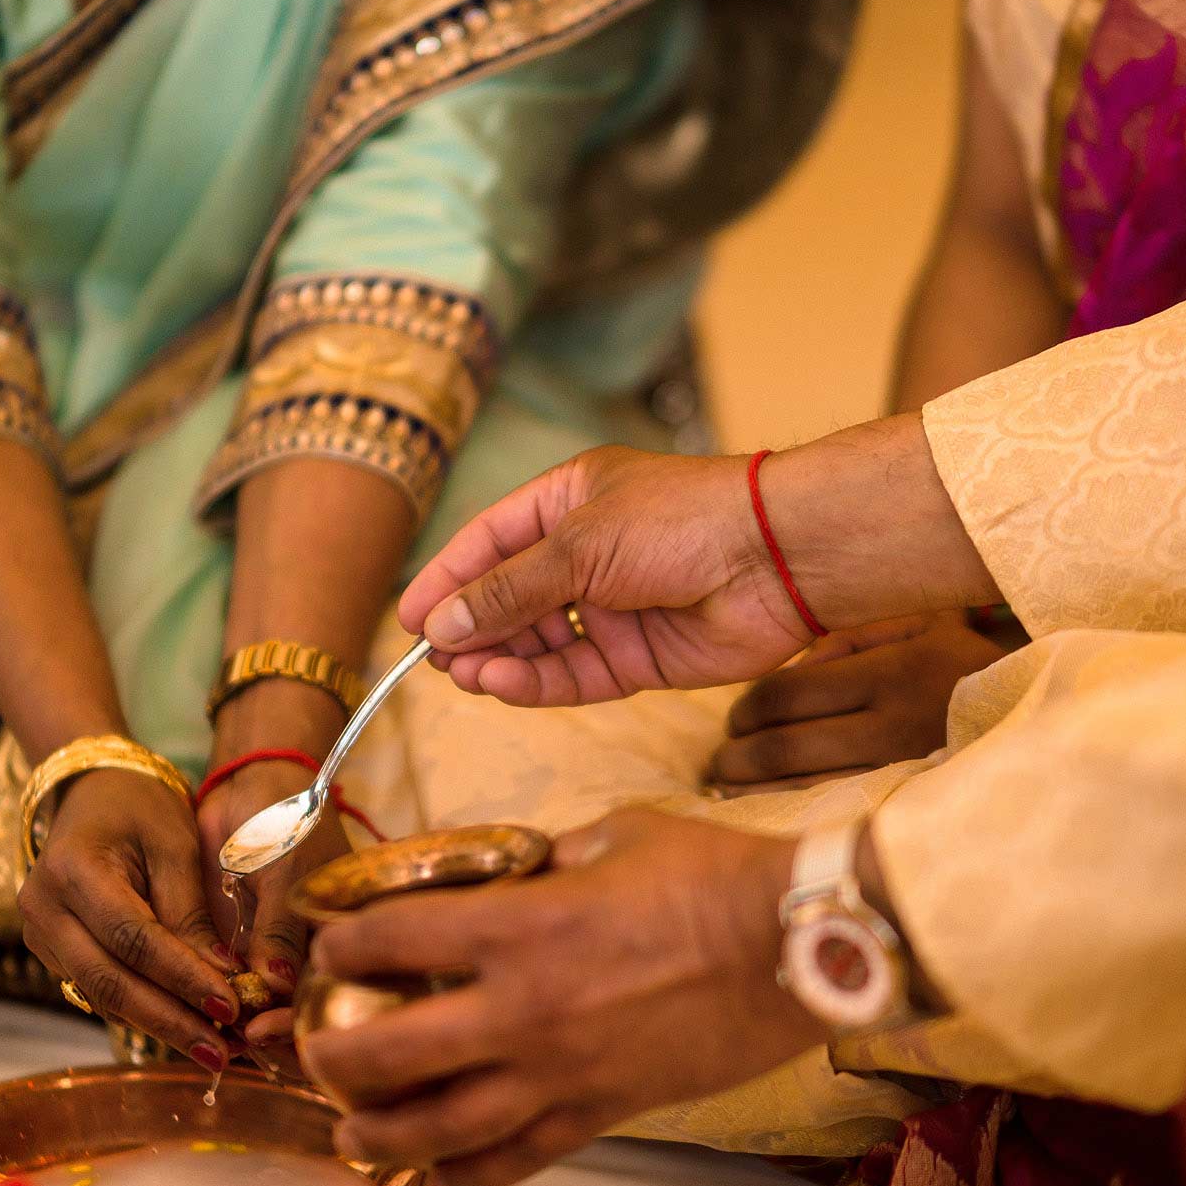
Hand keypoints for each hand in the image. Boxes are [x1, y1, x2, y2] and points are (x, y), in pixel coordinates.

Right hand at [20, 767, 239, 1070]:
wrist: (92, 794)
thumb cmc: (141, 808)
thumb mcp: (175, 844)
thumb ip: (191, 911)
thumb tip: (222, 980)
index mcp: (72, 870)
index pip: (132, 938)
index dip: (181, 976)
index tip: (230, 1004)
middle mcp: (43, 909)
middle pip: (109, 980)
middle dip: (170, 1020)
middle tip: (223, 1050)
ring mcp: (40, 936)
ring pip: (102, 996)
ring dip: (160, 1026)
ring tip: (215, 1050)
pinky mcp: (53, 953)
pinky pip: (100, 991)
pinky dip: (145, 1012)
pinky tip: (187, 1030)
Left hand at [196, 758, 351, 1054]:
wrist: (251, 789)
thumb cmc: (285, 820)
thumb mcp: (288, 868)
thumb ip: (281, 928)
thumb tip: (278, 988)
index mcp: (346, 941)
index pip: (335, 1000)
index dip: (301, 1024)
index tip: (262, 1028)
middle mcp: (318, 959)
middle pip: (304, 1021)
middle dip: (271, 1038)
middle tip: (236, 1037)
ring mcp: (281, 962)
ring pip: (269, 1017)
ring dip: (242, 1032)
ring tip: (213, 1035)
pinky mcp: (245, 957)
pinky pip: (237, 997)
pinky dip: (219, 1011)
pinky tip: (198, 1017)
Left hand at [299, 809, 828, 1185]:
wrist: (797, 943)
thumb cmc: (711, 876)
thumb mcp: (612, 834)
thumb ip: (549, 858)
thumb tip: (519, 869)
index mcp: (516, 926)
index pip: (388, 940)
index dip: (339, 944)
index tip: (329, 948)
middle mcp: (521, 1009)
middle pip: (386, 1054)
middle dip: (332, 1057)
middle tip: (318, 1049)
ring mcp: (559, 1072)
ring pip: (438, 1128)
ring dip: (379, 1135)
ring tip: (351, 1133)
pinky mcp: (601, 1111)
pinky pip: (517, 1160)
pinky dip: (466, 1177)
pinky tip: (438, 1176)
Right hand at [398, 419, 998, 707]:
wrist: (777, 558)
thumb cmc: (683, 521)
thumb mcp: (580, 544)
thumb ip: (509, 589)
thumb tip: (443, 625)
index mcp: (569, 501)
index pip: (489, 542)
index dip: (447, 579)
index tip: (408, 620)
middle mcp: (588, 554)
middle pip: (509, 598)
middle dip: (471, 628)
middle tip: (436, 659)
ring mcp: (613, 608)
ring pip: (539, 643)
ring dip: (500, 659)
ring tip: (467, 674)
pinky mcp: (640, 657)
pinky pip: (575, 675)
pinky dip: (538, 682)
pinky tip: (504, 684)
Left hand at [709, 613, 1008, 793]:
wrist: (1053, 727)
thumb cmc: (975, 670)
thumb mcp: (924, 627)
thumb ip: (852, 639)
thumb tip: (796, 669)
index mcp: (895, 672)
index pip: (787, 695)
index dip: (746, 712)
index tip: (735, 720)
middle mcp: (895, 727)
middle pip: (783, 749)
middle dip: (736, 758)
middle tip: (718, 761)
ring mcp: (904, 778)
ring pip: (801, 793)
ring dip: (752, 795)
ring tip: (730, 790)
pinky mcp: (911, 814)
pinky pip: (834, 821)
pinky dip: (787, 820)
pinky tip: (764, 817)